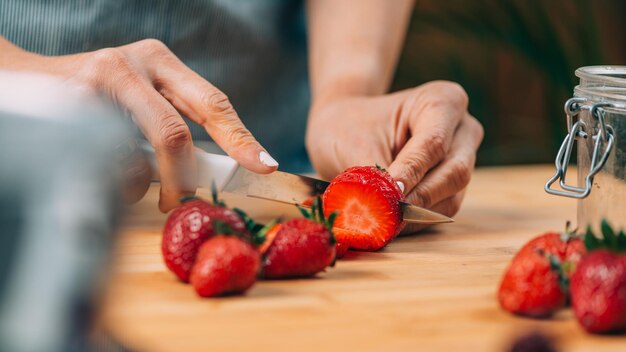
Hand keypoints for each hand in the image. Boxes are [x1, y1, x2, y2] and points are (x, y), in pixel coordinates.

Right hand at [1, 38, 277, 211]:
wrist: (17, 81)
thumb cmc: (91, 95)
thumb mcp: (138, 94)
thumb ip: (172, 119)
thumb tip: (209, 169)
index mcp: (160, 60)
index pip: (213, 102)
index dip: (241, 138)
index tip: (265, 166)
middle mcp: (133, 63)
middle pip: (181, 128)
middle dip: (186, 176)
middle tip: (183, 200)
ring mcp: (99, 82)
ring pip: (143, 153)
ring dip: (144, 182)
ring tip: (132, 180)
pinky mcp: (70, 107)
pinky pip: (107, 163)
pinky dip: (113, 179)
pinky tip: (96, 165)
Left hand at [306, 81, 483, 228]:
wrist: (343, 127)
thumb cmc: (349, 125)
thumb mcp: (354, 143)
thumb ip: (372, 175)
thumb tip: (380, 208)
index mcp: (442, 101)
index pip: (434, 142)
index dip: (412, 171)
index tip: (390, 192)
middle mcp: (462, 130)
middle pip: (454, 172)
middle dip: (418, 197)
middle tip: (387, 214)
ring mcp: (462, 159)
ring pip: (451, 197)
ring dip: (417, 214)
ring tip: (382, 219)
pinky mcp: (454, 187)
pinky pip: (442, 210)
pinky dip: (416, 220)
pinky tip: (390, 222)